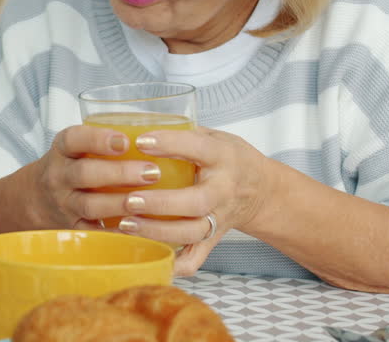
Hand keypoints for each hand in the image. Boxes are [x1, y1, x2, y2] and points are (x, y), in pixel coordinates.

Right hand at [25, 124, 165, 229]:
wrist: (35, 199)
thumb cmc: (72, 166)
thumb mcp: (77, 147)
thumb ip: (108, 138)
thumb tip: (167, 127)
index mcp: (63, 150)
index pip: (74, 139)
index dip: (98, 139)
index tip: (125, 140)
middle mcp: (59, 176)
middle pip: (85, 173)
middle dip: (120, 173)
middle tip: (153, 171)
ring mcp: (64, 204)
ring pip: (91, 205)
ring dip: (121, 203)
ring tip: (149, 201)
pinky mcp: (72, 229)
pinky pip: (95, 233)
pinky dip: (116, 233)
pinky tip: (139, 229)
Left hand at [114, 128, 271, 275]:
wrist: (262, 191)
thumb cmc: (230, 158)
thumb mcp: (215, 137)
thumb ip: (184, 133)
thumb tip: (138, 124)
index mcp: (223, 157)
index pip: (197, 148)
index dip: (170, 144)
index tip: (141, 141)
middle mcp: (223, 190)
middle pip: (196, 202)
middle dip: (161, 203)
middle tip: (130, 199)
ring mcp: (219, 217)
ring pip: (192, 232)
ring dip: (157, 232)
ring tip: (126, 224)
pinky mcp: (215, 238)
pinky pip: (196, 258)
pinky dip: (175, 265)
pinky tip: (148, 259)